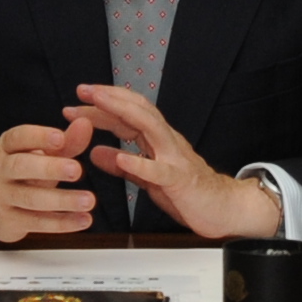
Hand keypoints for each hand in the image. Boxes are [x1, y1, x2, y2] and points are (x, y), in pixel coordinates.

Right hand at [0, 112, 104, 242]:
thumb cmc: (23, 174)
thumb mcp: (41, 155)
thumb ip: (66, 142)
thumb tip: (85, 125)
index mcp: (7, 148)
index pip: (18, 138)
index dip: (38, 136)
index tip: (60, 137)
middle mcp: (0, 171)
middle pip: (21, 167)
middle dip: (49, 168)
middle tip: (76, 170)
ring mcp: (2, 198)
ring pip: (31, 198)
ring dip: (62, 200)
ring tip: (88, 200)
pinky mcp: (9, 222)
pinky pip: (37, 223)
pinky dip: (62, 223)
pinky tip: (84, 220)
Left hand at [72, 84, 286, 239]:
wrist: (223, 209)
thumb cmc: (187, 193)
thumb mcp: (148, 179)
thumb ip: (124, 166)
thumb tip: (96, 153)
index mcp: (157, 141)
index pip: (128, 114)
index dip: (103, 106)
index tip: (77, 100)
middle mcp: (166, 141)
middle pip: (137, 110)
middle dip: (109, 98)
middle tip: (82, 91)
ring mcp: (174, 157)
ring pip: (149, 126)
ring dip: (121, 112)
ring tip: (98, 105)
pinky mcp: (179, 179)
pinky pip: (158, 170)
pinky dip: (139, 162)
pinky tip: (119, 157)